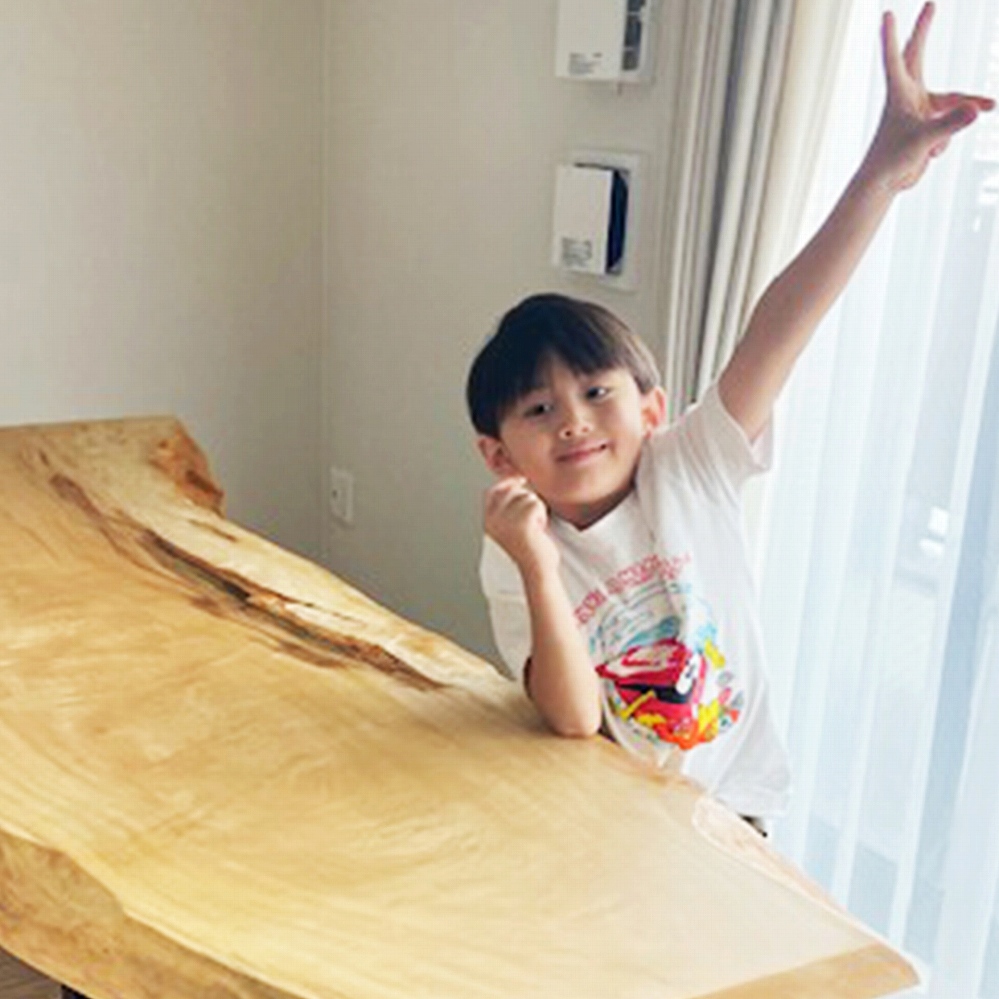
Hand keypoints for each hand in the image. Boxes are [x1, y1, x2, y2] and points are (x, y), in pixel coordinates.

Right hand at [483, 477, 559, 576]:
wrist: (536, 569)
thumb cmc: (528, 548)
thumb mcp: (510, 524)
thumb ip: (508, 504)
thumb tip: (517, 478)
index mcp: (488, 520)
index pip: (494, 491)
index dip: (508, 483)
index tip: (521, 481)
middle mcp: (493, 519)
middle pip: (513, 490)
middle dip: (526, 500)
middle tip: (529, 521)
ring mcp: (507, 520)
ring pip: (527, 496)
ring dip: (536, 510)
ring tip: (533, 528)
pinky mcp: (522, 522)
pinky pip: (537, 505)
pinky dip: (542, 516)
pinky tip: (539, 531)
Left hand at [864, 3, 994, 192]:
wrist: (888, 183)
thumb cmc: (892, 161)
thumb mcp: (923, 141)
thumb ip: (949, 124)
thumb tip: (977, 110)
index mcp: (899, 94)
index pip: (895, 58)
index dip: (891, 36)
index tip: (886, 13)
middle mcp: (909, 96)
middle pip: (918, 56)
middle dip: (923, 30)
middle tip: (930, 3)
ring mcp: (920, 109)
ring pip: (951, 103)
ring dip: (955, 120)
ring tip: (958, 130)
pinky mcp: (930, 123)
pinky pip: (949, 126)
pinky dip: (943, 142)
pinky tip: (927, 154)